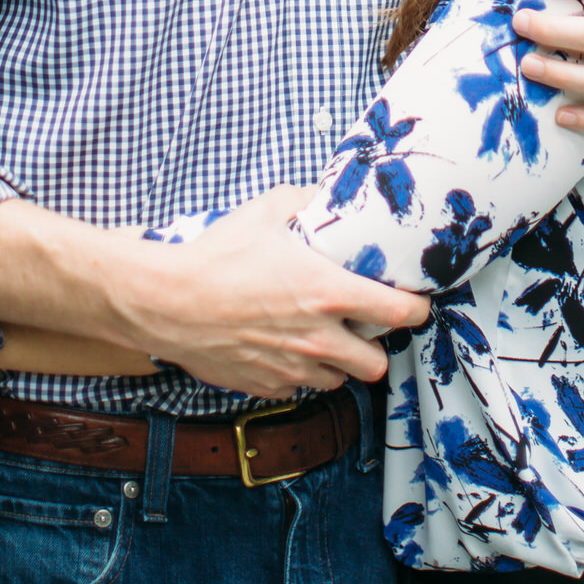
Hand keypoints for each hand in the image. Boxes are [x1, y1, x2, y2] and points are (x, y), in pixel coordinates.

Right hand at [108, 186, 429, 397]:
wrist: (167, 301)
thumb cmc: (218, 255)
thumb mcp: (267, 211)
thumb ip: (306, 202)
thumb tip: (324, 196)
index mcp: (329, 293)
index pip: (400, 314)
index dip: (416, 309)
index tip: (415, 302)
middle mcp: (318, 339)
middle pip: (377, 363)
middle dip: (376, 345)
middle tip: (363, 324)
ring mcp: (292, 368)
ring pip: (339, 380)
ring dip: (339, 363)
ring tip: (323, 337)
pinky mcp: (266, 385)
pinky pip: (299, 387)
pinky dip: (301, 373)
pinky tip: (286, 348)